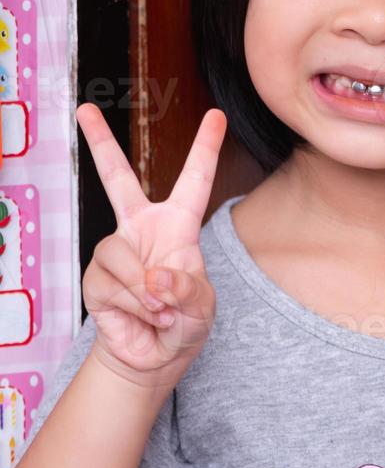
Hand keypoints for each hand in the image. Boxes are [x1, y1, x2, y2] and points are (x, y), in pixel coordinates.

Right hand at [76, 103, 226, 387]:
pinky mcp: (96, 277)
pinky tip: (143, 316)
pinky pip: (112, 282)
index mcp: (178, 225)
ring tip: (159, 310)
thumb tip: (153, 276)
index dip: (206, 147)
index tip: (216, 115)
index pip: (195, 181)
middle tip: (84, 109)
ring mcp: (116, 250)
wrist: (154, 359)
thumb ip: (186, 288)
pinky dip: (133, 305)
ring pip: (122, 254)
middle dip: (99, 142)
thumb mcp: (201, 306)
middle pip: (116, 178)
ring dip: (146, 291)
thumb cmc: (185, 323)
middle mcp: (142, 229)